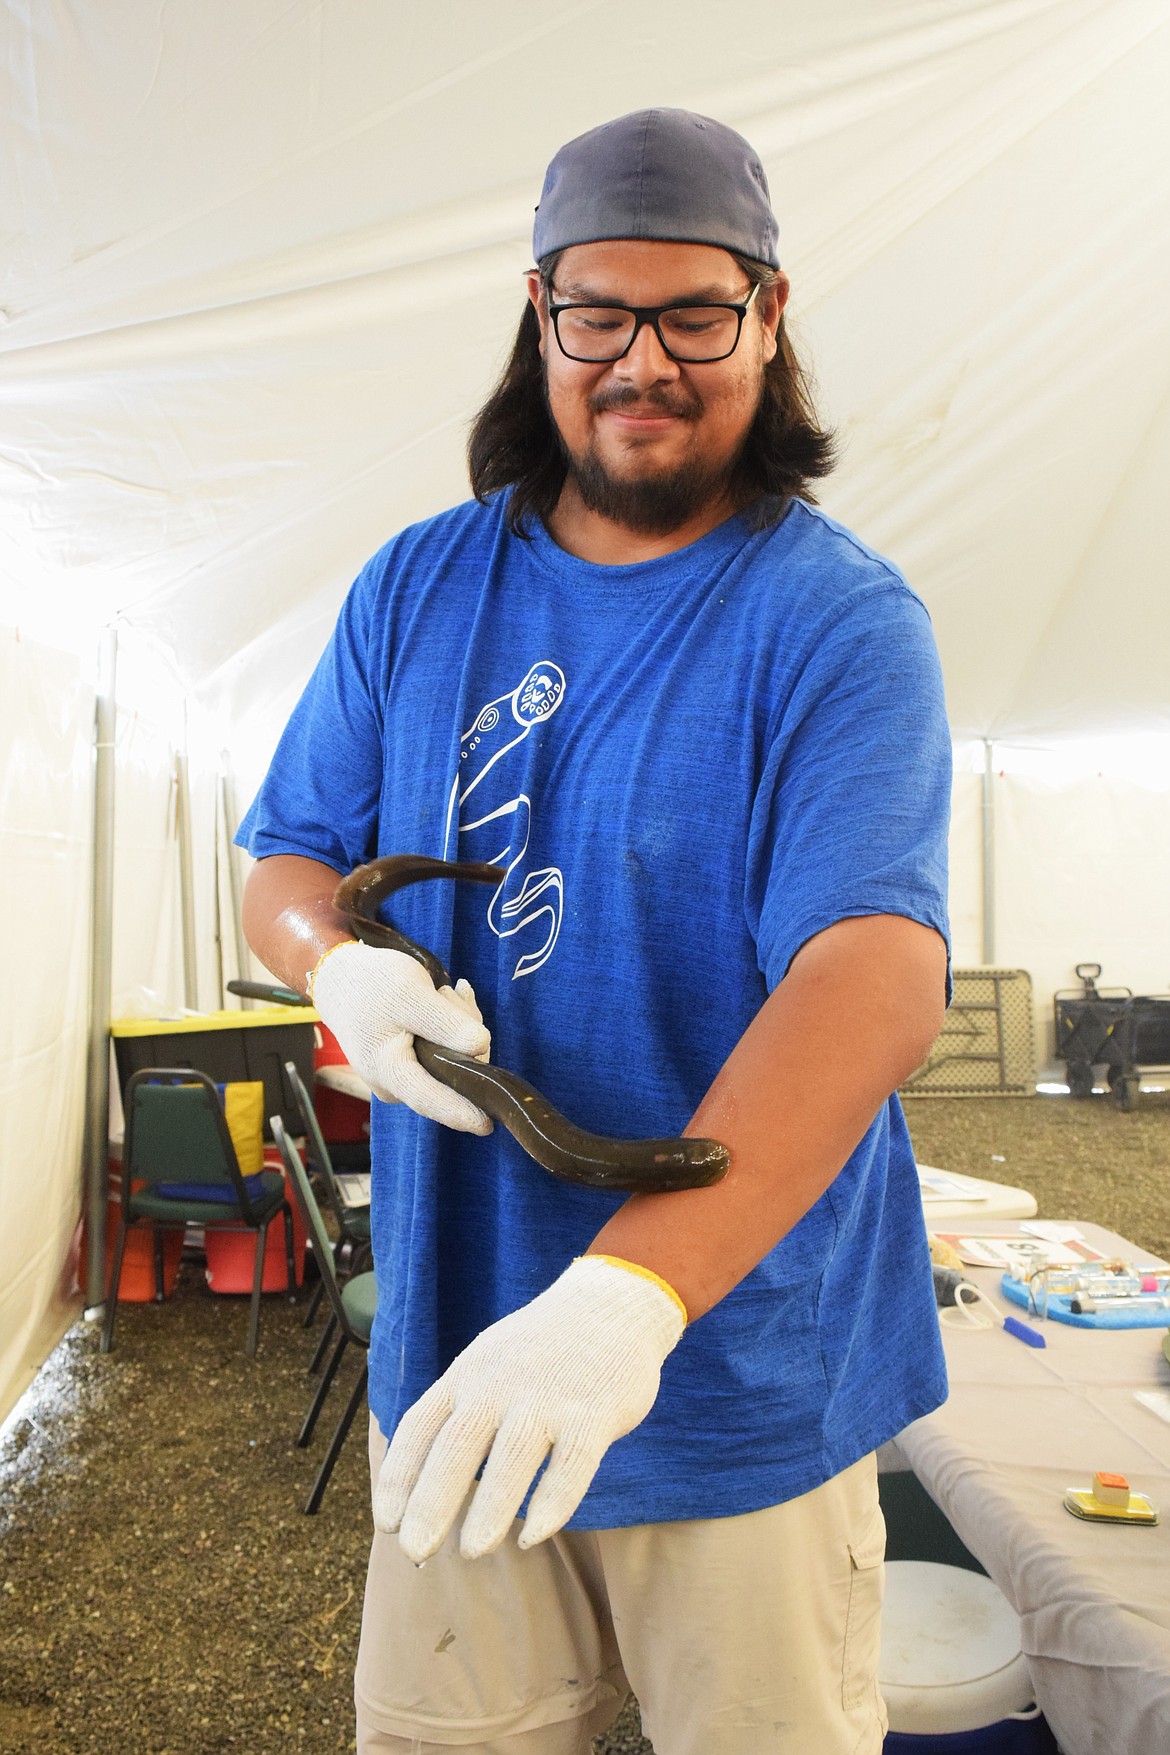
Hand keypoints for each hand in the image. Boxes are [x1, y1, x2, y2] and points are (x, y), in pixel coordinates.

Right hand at [310, 939, 492, 1132]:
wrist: (342, 978)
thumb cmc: (372, 985)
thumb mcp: (412, 995)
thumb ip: (446, 1024)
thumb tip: (480, 1048)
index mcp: (390, 1071)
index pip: (431, 1100)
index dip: (462, 1112)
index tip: (488, 1125)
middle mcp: (393, 1084)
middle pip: (450, 1075)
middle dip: (464, 1035)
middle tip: (454, 993)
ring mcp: (399, 1077)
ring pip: (450, 1062)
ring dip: (458, 1025)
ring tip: (443, 992)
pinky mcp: (407, 1065)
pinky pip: (441, 1054)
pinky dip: (450, 1026)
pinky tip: (443, 998)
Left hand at [373, 1256, 685, 1560]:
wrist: (609, 1305)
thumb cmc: (537, 1352)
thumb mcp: (485, 1366)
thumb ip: (460, 1417)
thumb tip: (426, 1493)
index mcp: (467, 1376)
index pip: (421, 1427)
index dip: (400, 1476)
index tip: (387, 1523)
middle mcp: (500, 1385)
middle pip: (458, 1445)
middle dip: (432, 1501)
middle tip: (415, 1551)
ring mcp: (548, 1398)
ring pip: (512, 1457)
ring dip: (490, 1508)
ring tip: (472, 1551)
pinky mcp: (594, 1413)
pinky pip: (571, 1464)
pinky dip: (552, 1502)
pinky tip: (535, 1535)